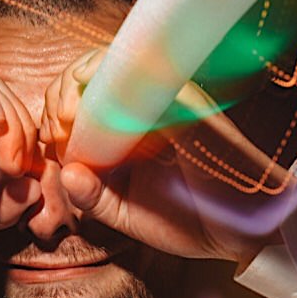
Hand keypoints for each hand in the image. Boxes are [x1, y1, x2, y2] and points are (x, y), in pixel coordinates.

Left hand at [43, 51, 295, 265]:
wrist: (243, 234)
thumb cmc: (190, 220)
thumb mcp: (126, 213)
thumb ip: (93, 197)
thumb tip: (67, 171)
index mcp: (138, 126)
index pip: (91, 90)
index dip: (62, 104)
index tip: (53, 137)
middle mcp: (155, 105)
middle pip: (94, 68)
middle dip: (61, 93)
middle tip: (56, 128)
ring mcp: (173, 99)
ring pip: (112, 63)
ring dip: (77, 85)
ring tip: (67, 120)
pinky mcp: (186, 102)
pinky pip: (143, 72)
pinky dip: (106, 83)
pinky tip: (87, 112)